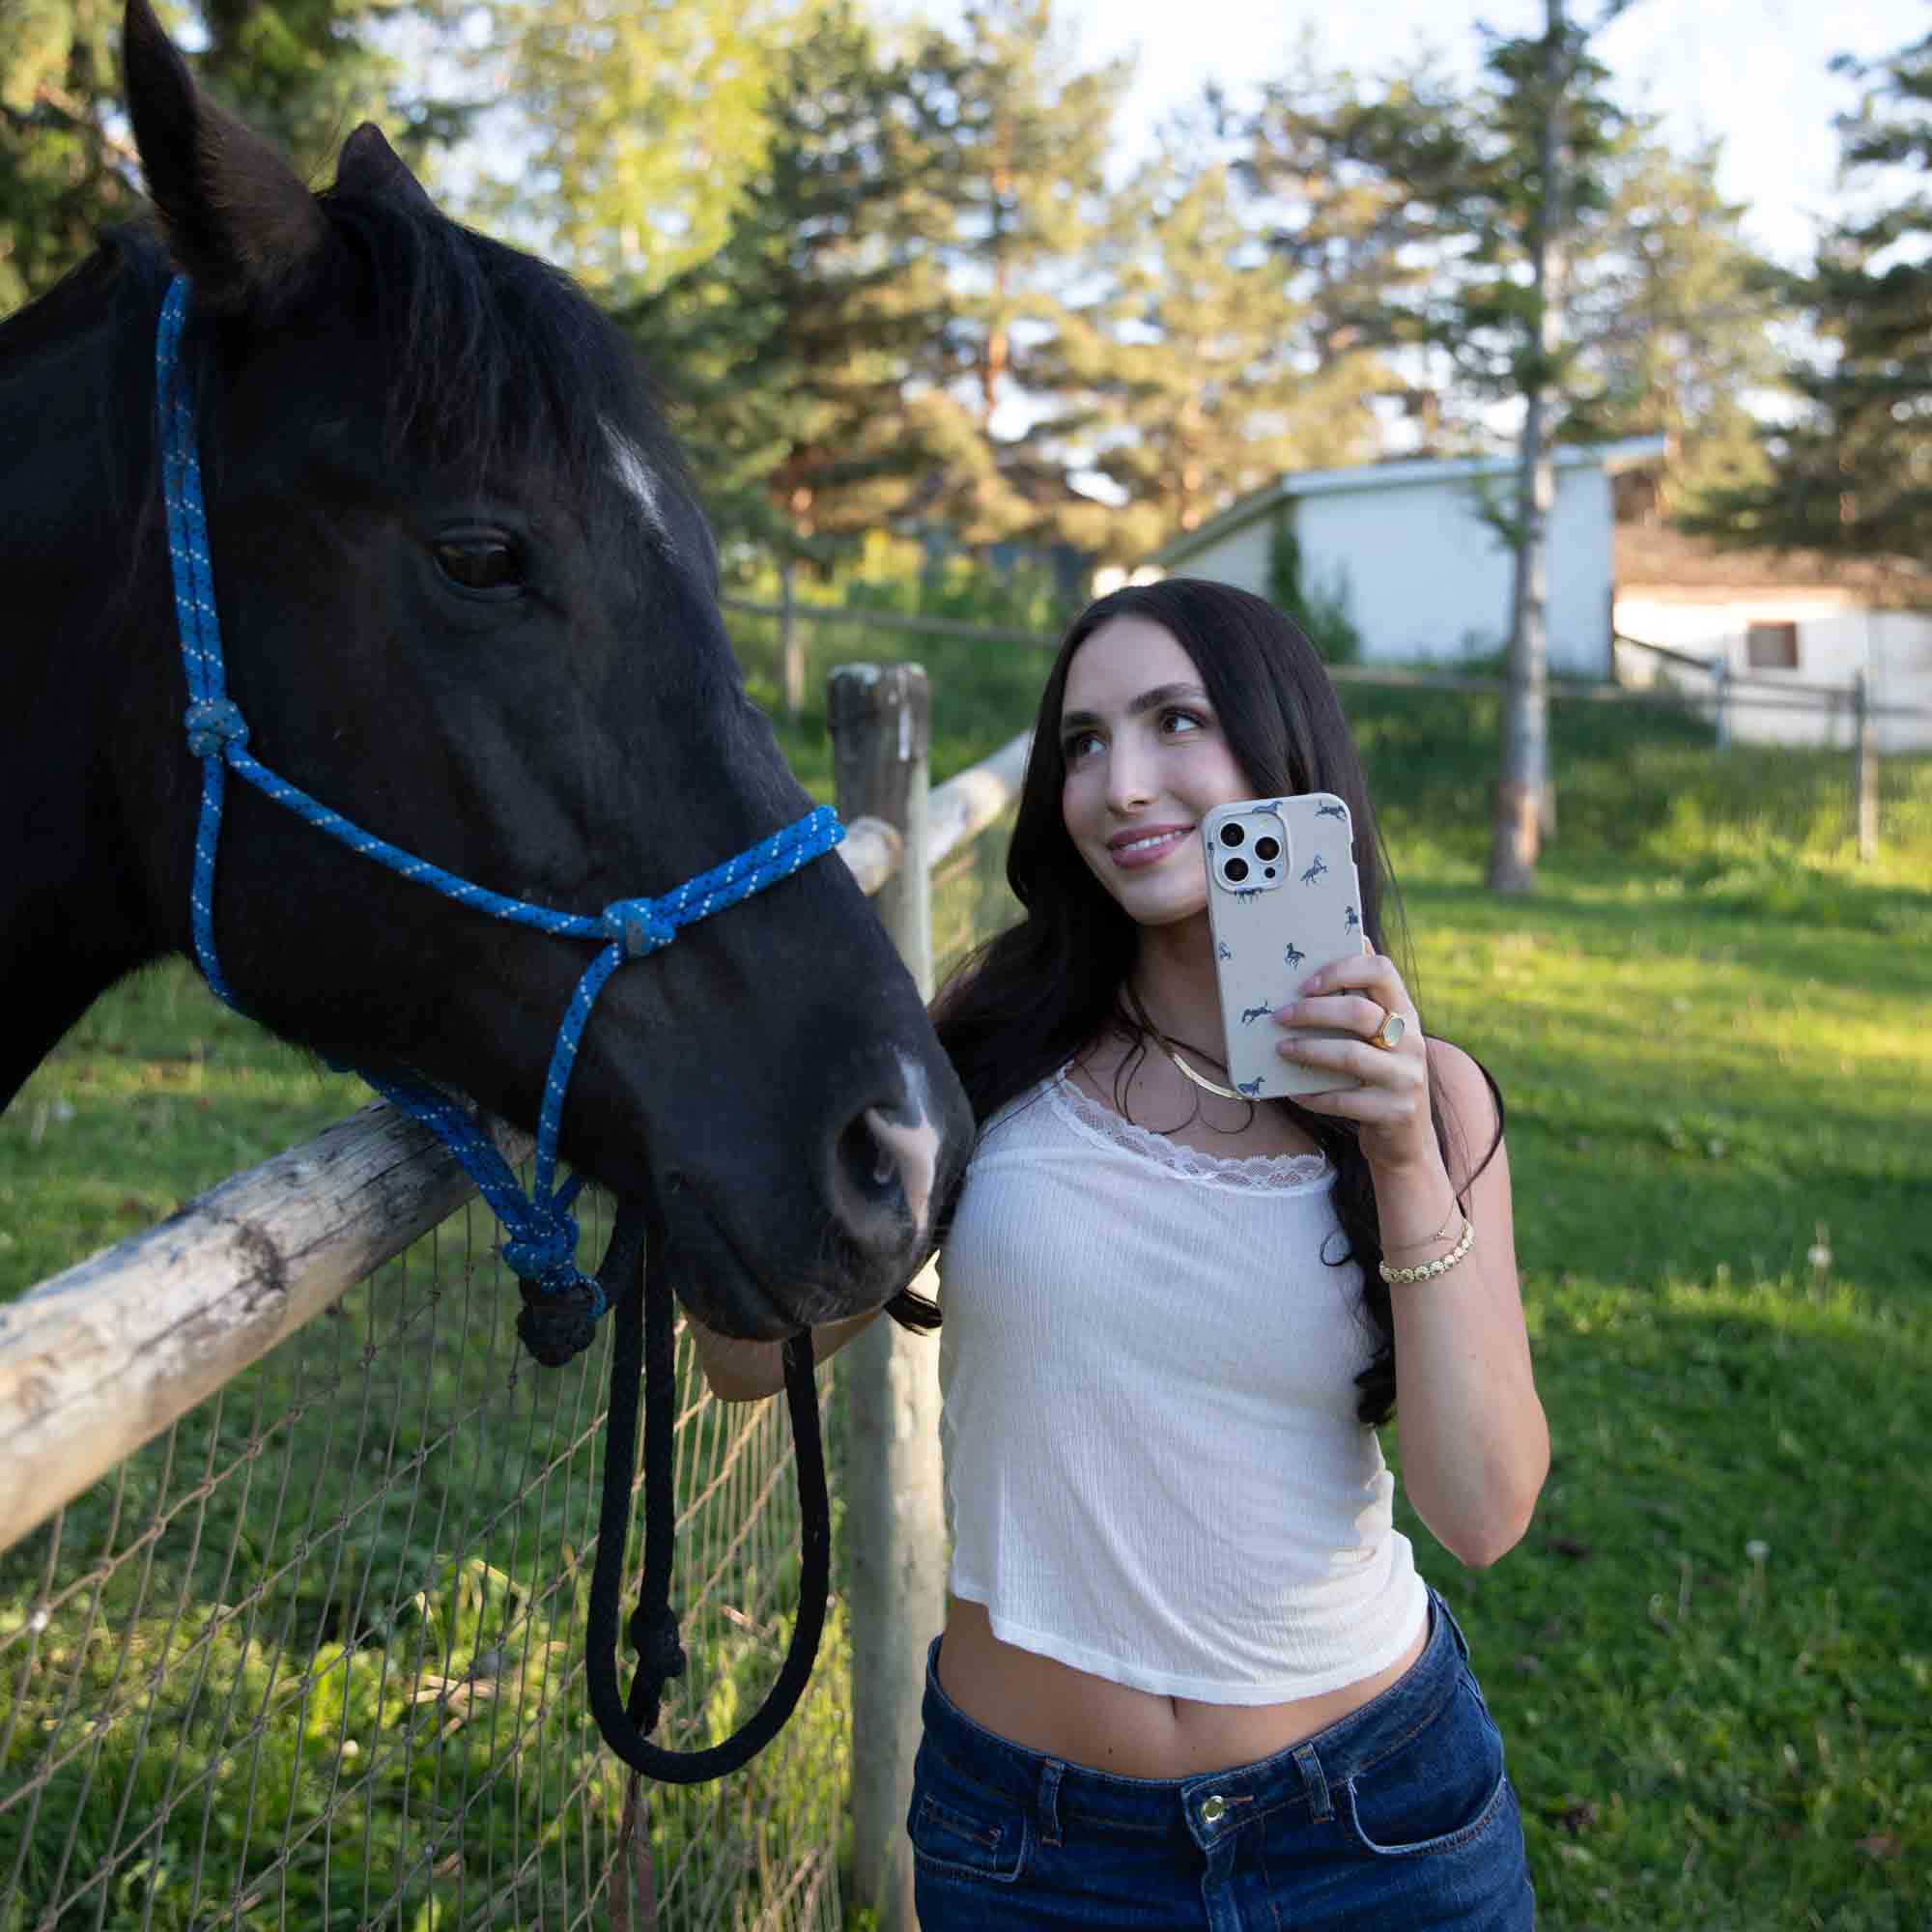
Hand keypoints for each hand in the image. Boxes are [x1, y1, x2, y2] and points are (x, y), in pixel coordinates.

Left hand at [1271, 944, 1439, 1175]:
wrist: (1408, 1140)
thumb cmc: (1382, 1076)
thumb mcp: (1384, 1036)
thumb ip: (1367, 997)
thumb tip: (1355, 938)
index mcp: (1406, 1014)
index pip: (1382, 971)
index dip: (1342, 970)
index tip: (1306, 983)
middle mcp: (1411, 1041)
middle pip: (1359, 1012)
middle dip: (1312, 1011)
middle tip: (1279, 1016)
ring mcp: (1406, 1078)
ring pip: (1350, 1055)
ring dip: (1308, 1050)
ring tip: (1281, 1049)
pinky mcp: (1393, 1112)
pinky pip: (1343, 1100)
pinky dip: (1313, 1096)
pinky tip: (1294, 1093)